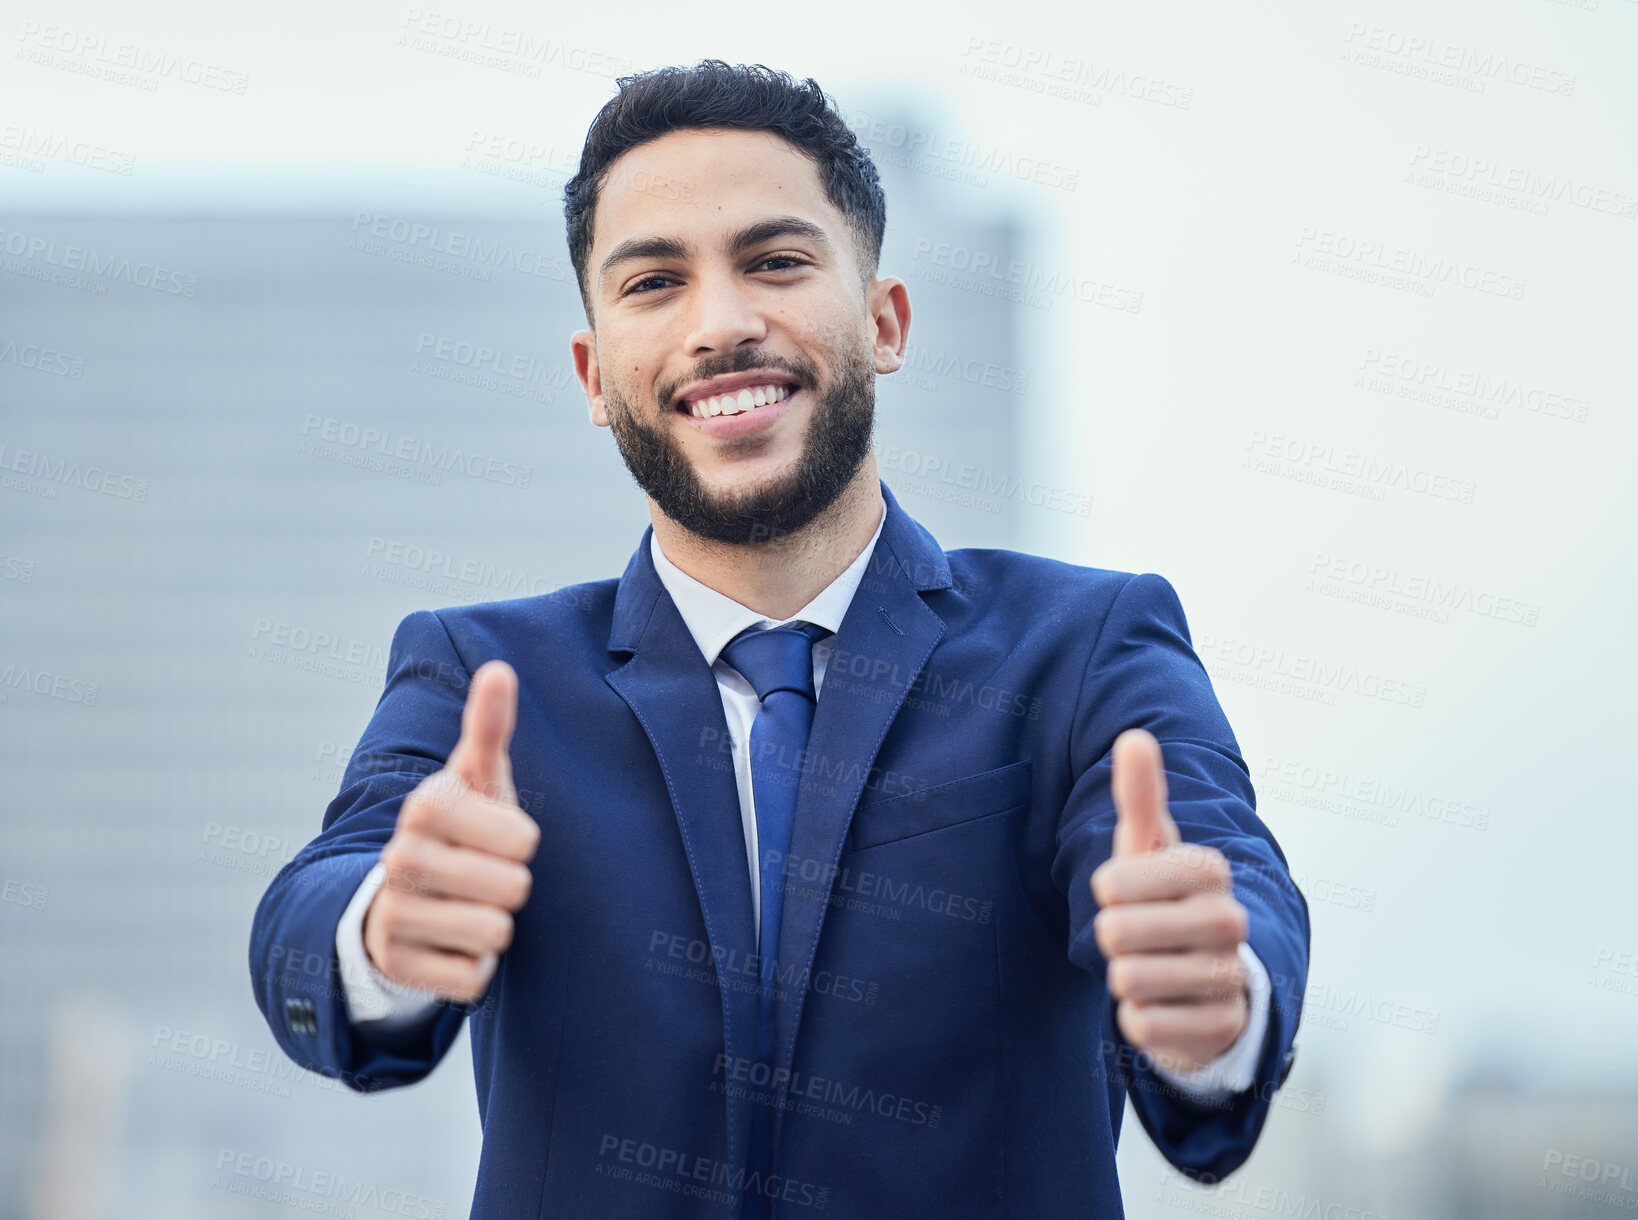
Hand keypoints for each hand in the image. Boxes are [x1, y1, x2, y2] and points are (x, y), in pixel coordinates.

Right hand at [363, 660, 539, 1003]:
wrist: (405, 895)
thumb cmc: (462, 827)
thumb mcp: (476, 777)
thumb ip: (489, 726)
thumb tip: (500, 670)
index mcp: (427, 805)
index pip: (523, 840)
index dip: (522, 842)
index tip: (500, 837)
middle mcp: (401, 857)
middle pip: (513, 889)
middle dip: (511, 886)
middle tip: (482, 874)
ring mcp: (392, 912)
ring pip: (494, 935)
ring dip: (495, 928)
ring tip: (467, 906)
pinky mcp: (395, 964)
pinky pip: (473, 978)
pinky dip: (474, 967)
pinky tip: (449, 943)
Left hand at [1090, 728, 1248, 1073]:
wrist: (1208, 979)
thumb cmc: (1165, 899)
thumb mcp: (1150, 848)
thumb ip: (1141, 795)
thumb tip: (1134, 737)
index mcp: (1208, 869)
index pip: (1111, 882)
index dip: (1107, 892)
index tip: (1129, 892)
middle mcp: (1230, 921)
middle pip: (1115, 933)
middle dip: (1112, 938)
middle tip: (1139, 936)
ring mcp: (1230, 977)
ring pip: (1127, 980)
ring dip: (1126, 980)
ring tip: (1153, 969)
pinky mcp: (1223, 1028)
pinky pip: (1144, 1026)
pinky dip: (1139, 1019)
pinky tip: (1166, 1006)